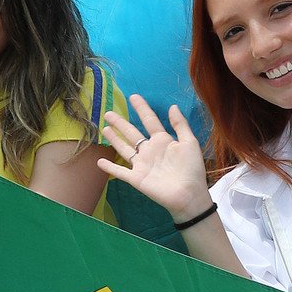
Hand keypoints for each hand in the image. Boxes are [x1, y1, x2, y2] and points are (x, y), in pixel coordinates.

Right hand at [98, 97, 211, 219]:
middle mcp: (149, 150)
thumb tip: (172, 106)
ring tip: (104, 128)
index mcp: (162, 141)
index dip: (142, 108)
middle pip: (132, 133)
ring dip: (114, 139)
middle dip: (120, 123)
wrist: (189, 194)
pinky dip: (110, 167)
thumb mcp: (189, 143)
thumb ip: (180, 125)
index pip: (149, 120)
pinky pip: (120, 172)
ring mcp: (141, 164)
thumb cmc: (192, 169)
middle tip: (109, 112)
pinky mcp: (136, 178)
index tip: (133, 96)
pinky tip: (99, 162)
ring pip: (124, 149)